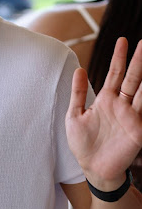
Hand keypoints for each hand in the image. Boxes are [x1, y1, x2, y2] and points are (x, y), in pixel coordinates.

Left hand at [66, 37, 141, 188]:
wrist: (91, 168)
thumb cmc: (82, 143)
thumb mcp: (74, 115)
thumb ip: (78, 93)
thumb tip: (78, 69)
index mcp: (106, 99)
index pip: (115, 73)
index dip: (119, 57)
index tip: (123, 40)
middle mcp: (121, 105)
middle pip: (132, 78)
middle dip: (138, 61)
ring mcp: (131, 117)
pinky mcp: (138, 131)